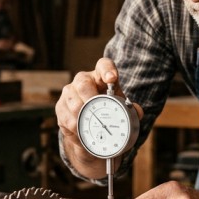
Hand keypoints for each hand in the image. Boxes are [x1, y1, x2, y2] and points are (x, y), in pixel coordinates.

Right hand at [55, 58, 141, 178]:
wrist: (88, 128)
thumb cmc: (106, 111)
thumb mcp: (120, 108)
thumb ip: (130, 109)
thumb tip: (137, 112)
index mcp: (100, 77)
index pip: (103, 65)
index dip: (107, 69)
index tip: (112, 78)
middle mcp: (82, 80)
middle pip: (83, 83)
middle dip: (91, 97)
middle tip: (97, 110)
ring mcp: (69, 93)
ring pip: (73, 102)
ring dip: (83, 116)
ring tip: (91, 126)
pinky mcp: (60, 107)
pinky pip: (67, 117)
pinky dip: (76, 127)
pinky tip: (82, 133)